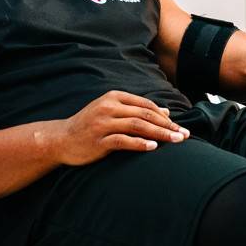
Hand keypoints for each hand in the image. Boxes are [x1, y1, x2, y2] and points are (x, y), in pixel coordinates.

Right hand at [43, 90, 188, 165]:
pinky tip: (153, 147)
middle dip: (168, 125)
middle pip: (145, 115)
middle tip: (184, 135)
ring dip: (160, 134)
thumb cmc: (90, 125)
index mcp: (114, 97)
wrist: (61, 139)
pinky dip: (139, 143)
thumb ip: (137, 110)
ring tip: (176, 141)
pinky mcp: (98, 140)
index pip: (146, 105)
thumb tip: (166, 111)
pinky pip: (123, 141)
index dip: (165, 116)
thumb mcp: (112, 112)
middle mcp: (109, 107)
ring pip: (138, 126)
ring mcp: (102, 123)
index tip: (179, 127)